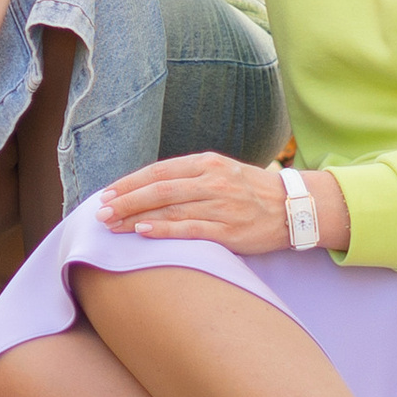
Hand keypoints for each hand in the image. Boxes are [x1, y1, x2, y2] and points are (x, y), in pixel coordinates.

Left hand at [97, 151, 351, 255]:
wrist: (294, 208)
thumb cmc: (250, 191)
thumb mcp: (220, 171)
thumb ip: (188, 177)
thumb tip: (146, 187)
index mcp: (207, 163)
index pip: (159, 171)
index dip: (130, 183)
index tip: (107, 194)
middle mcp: (212, 181)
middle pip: (159, 189)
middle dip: (126, 202)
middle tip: (102, 213)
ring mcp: (221, 206)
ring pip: (170, 209)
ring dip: (137, 218)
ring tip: (114, 226)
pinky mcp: (230, 231)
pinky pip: (192, 229)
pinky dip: (165, 230)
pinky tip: (144, 232)